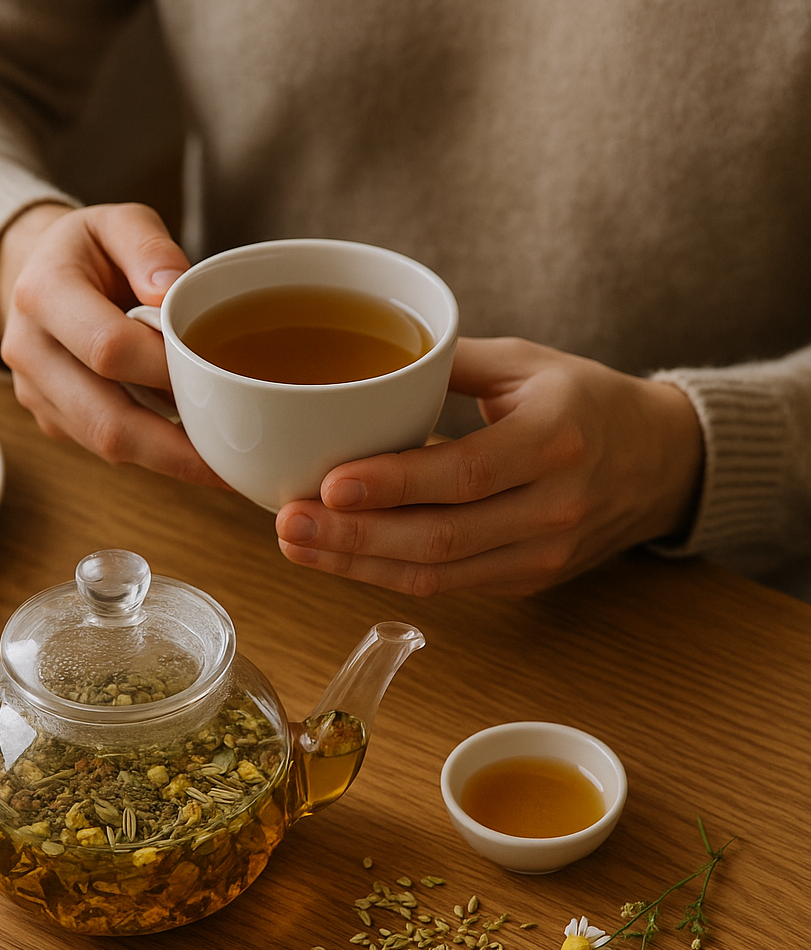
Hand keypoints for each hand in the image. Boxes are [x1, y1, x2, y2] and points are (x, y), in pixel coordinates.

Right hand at [0, 201, 222, 485]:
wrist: (37, 275)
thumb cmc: (90, 250)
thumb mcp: (119, 222)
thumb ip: (149, 246)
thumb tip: (171, 291)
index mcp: (43, 293)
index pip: (108, 348)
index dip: (165, 368)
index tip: (215, 372)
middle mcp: (29, 351)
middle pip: (106, 419)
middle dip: (175, 445)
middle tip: (234, 452)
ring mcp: (36, 393)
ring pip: (107, 445)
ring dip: (169, 459)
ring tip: (224, 459)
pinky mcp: (52, 419)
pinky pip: (105, 448)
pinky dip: (154, 453)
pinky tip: (193, 449)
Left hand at [275, 337, 704, 596]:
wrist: (661, 464)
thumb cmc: (585, 401)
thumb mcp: (527, 363)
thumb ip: (445, 364)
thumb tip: (357, 364)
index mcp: (555, 440)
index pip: (463, 473)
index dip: (393, 485)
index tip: (329, 481)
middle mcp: (553, 507)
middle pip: (441, 539)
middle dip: (354, 536)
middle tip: (288, 521)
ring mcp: (543, 554)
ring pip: (438, 575)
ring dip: (359, 565)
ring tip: (297, 544)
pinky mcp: (527, 581)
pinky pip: (449, 586)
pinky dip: (388, 572)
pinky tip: (341, 554)